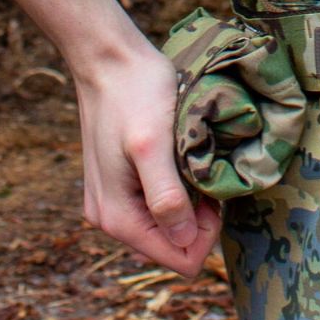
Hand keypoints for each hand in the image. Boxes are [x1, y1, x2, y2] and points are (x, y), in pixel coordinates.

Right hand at [73, 36, 222, 277]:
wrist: (109, 59)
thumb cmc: (135, 94)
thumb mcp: (154, 144)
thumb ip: (166, 197)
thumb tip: (185, 240)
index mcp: (117, 219)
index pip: (180, 259)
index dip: (206, 232)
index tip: (211, 191)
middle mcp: (108, 220)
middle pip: (172, 245)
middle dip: (197, 217)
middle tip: (202, 170)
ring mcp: (110, 202)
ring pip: (165, 225)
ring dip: (186, 200)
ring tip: (189, 160)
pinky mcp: (116, 183)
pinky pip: (154, 204)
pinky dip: (173, 187)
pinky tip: (175, 157)